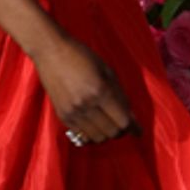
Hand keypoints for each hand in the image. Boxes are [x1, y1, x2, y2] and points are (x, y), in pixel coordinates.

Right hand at [32, 27, 135, 143]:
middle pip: (111, 132)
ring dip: (106, 133)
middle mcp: (86, 104)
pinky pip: (81, 135)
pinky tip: (94, 125)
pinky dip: (92, 134)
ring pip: (97, 137)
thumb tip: (130, 115)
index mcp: (100, 90)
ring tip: (108, 124)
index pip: (122, 121)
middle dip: (121, 130)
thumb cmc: (81, 55)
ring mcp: (72, 112)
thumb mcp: (106, 70)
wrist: (50, 51)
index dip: (133, 128)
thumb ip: (119, 94)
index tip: (138, 131)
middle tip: (123, 124)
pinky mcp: (62, 115)